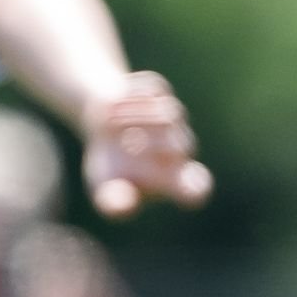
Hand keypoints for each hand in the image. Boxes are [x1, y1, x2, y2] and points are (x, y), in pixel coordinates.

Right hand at [82, 74, 213, 216]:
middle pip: (179, 146)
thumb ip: (113, 204)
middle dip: (152, 144)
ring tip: (109, 122)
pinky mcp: (160, 92)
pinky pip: (153, 89)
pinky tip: (115, 104)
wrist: (99, 127)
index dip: (195, 188)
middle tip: (126, 144)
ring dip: (135, 118)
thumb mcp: (104, 190)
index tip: (188, 187)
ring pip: (168, 115)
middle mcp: (181, 150)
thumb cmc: (109, 168)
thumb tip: (121, 207)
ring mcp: (174, 119)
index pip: (197, 189)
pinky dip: (132, 95)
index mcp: (173, 181)